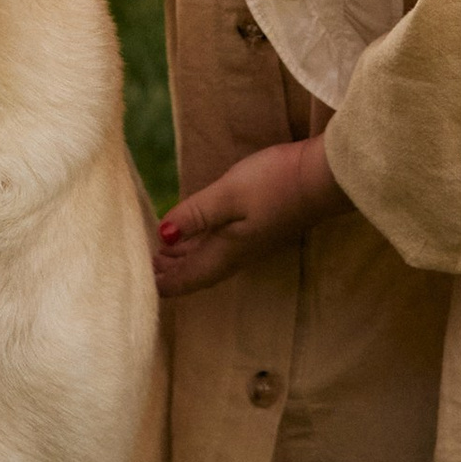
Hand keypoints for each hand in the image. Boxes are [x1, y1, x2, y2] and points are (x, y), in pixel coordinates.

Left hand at [152, 133, 346, 300]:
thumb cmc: (274, 184)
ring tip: (162, 254)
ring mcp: (250, 241)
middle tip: (143, 268)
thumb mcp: (228, 196)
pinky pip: (220, 246)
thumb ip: (195, 215)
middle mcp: (237, 254)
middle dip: (170, 273)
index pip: (187, 279)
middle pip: (197, 272)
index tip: (138, 282)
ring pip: (209, 259)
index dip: (163, 284)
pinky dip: (200, 244)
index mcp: (226, 253)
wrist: (322, 178)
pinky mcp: (259, 226)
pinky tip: (197, 233)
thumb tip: (162, 236)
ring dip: (184, 259)